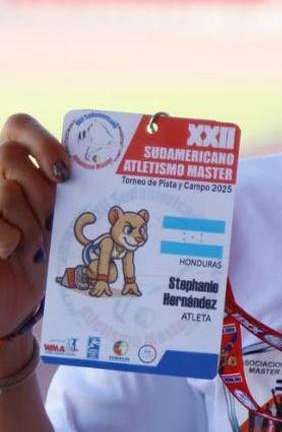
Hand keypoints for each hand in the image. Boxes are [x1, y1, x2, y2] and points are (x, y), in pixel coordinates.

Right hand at [0, 114, 67, 342]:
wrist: (10, 306)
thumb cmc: (46, 260)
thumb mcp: (65, 220)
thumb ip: (74, 191)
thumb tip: (119, 166)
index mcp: (19, 168)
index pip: (18, 125)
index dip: (40, 140)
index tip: (65, 172)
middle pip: (8, 154)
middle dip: (37, 188)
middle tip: (49, 218)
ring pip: (5, 189)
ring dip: (26, 219)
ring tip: (32, 242)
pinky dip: (8, 237)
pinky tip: (12, 252)